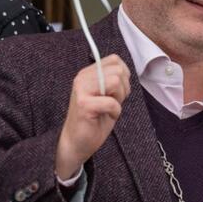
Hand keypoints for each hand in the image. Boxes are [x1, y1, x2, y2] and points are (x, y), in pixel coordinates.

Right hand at [55, 55, 130, 179]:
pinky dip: (115, 112)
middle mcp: (82, 78)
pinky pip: (112, 102)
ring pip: (116, 81)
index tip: (116, 91)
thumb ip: (113, 79)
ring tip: (108, 108)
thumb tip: (125, 71)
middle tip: (113, 101)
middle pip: (118, 70)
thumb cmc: (95, 119)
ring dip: (119, 98)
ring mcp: (81, 90)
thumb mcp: (107, 94)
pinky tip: (105, 116)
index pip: (115, 60)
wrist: (77, 141)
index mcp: (88, 73)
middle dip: (123, 88)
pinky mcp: (84, 104)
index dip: (124, 76)